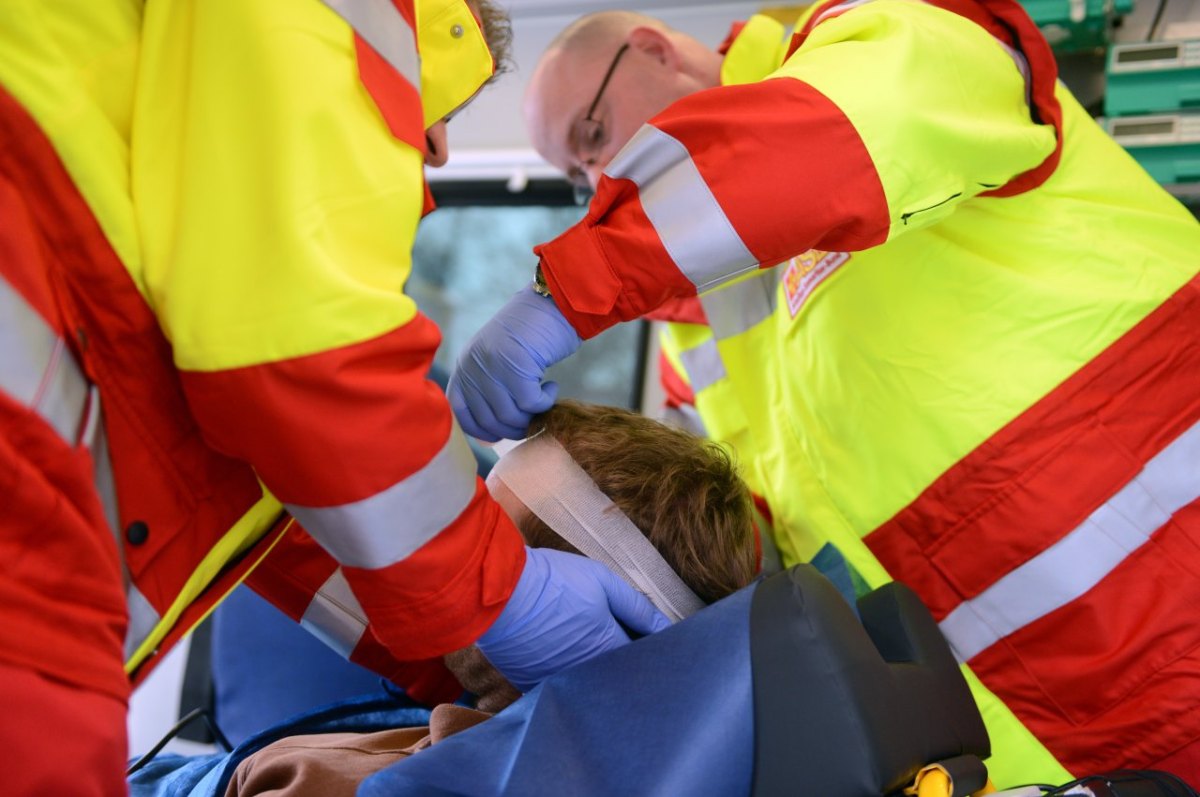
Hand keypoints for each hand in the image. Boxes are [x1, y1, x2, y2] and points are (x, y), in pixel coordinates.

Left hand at [447, 287, 581, 441]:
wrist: (551, 303)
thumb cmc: (529, 335)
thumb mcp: (497, 360)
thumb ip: (488, 390)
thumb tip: (489, 439)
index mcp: (465, 365)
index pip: (460, 414)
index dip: (482, 430)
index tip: (504, 431)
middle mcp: (474, 366)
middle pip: (488, 420)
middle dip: (514, 428)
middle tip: (533, 418)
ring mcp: (494, 366)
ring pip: (510, 416)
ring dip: (531, 417)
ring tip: (543, 402)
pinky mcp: (518, 367)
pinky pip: (531, 405)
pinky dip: (545, 403)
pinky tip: (551, 388)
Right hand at [477, 547, 670, 691]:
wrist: (498, 593)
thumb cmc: (552, 581)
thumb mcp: (602, 582)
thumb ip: (638, 608)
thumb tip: (668, 629)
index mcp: (609, 649)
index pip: (643, 661)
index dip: (648, 650)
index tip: (646, 640)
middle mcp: (587, 674)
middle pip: (617, 678)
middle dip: (624, 665)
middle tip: (615, 641)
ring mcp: (559, 683)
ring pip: (588, 686)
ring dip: (595, 672)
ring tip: (583, 644)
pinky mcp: (533, 686)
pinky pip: (558, 689)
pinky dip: (565, 677)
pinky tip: (559, 653)